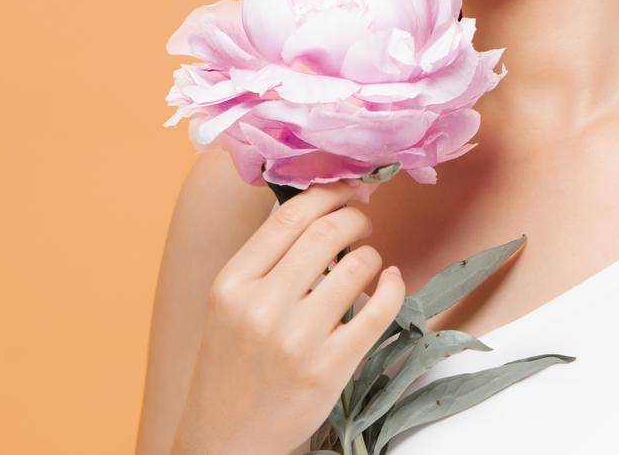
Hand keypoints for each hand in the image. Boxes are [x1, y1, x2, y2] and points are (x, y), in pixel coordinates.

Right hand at [170, 178, 405, 454]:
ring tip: (367, 263)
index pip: (289, 216)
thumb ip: (266, 259)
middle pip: (327, 232)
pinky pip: (377, 309)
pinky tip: (390, 282)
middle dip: (355, 217)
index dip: (327, 193)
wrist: (226, 438)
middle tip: (363, 221)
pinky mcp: (329, 368)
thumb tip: (319, 206)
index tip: (346, 188)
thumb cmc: (233, 363)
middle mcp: (262, 307)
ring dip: (371, 255)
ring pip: (357, 266)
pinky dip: (392, 287)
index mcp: (232, 283)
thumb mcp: (229, 304)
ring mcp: (297, 339)